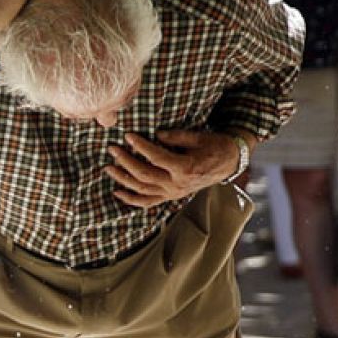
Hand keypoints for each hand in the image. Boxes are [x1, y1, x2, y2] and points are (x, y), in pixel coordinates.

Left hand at [105, 130, 242, 207]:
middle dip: (125, 162)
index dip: (140, 146)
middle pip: (144, 175)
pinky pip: (147, 202)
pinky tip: (117, 192)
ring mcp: (173, 193)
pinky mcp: (170, 197)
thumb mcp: (199, 137)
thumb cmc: (214, 146)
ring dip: (123, 179)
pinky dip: (131, 199)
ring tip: (108, 167)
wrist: (229, 163)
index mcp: (185, 168)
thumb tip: (156, 134)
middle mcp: (177, 184)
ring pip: (142, 190)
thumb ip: (177, 137)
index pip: (156, 157)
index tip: (128, 135)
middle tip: (112, 149)